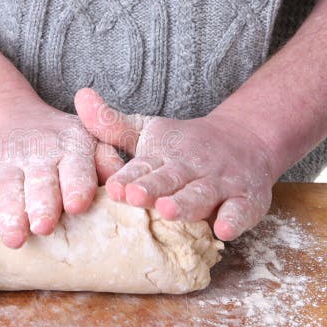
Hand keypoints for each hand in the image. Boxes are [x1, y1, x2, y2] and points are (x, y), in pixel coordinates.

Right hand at [0, 98, 122, 247]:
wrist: (3, 116)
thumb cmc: (56, 143)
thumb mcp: (85, 140)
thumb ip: (106, 160)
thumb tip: (124, 185)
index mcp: (71, 147)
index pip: (76, 167)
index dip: (76, 186)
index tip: (77, 206)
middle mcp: (37, 153)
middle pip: (41, 182)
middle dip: (43, 205)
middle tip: (44, 227)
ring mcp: (6, 163)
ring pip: (9, 190)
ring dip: (12, 214)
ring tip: (15, 238)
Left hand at [74, 88, 275, 240]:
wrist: (245, 139)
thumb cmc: (183, 146)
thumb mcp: (148, 132)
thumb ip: (113, 125)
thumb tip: (80, 96)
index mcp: (163, 155)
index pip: (143, 167)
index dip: (129, 177)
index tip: (114, 187)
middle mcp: (190, 169)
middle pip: (170, 179)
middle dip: (153, 188)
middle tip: (135, 196)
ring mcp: (219, 184)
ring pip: (201, 195)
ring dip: (186, 204)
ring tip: (168, 211)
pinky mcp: (245, 199)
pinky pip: (241, 211)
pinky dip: (234, 220)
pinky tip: (223, 230)